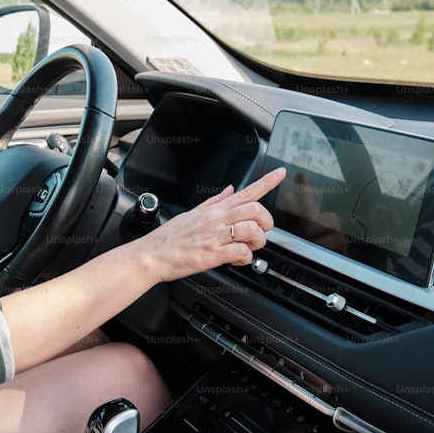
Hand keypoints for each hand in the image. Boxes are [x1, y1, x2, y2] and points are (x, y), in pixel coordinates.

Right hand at [138, 167, 286, 281]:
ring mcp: (215, 236)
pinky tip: (237, 259)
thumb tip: (229, 189)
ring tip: (249, 248)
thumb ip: (214, 201)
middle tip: (261, 232)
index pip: (245, 191)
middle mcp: (216, 220)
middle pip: (255, 210)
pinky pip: (241, 251)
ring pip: (251, 229)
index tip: (280, 173)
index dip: (267, 181)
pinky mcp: (212, 254)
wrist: (153, 254)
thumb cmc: (169, 237)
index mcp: (214, 210)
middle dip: (266, 222)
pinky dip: (245, 257)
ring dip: (257, 241)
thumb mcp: (192, 213)